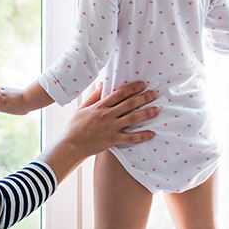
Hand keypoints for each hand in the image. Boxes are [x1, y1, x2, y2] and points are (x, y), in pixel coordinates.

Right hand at [38, 81, 157, 183]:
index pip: (119, 94)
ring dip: (146, 113)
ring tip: (157, 110)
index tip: (142, 84)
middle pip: (129, 104)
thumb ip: (93, 96)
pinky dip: (142, 136)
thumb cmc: (74, 126)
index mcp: (100, 106)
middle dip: (143, 98)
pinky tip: (151, 133)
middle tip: (154, 93)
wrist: (71, 145)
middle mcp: (107, 115)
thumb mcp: (82, 108)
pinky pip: (130, 137)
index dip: (132, 88)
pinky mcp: (113, 139)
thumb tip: (101, 83)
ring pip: (132, 118)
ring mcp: (111, 127)